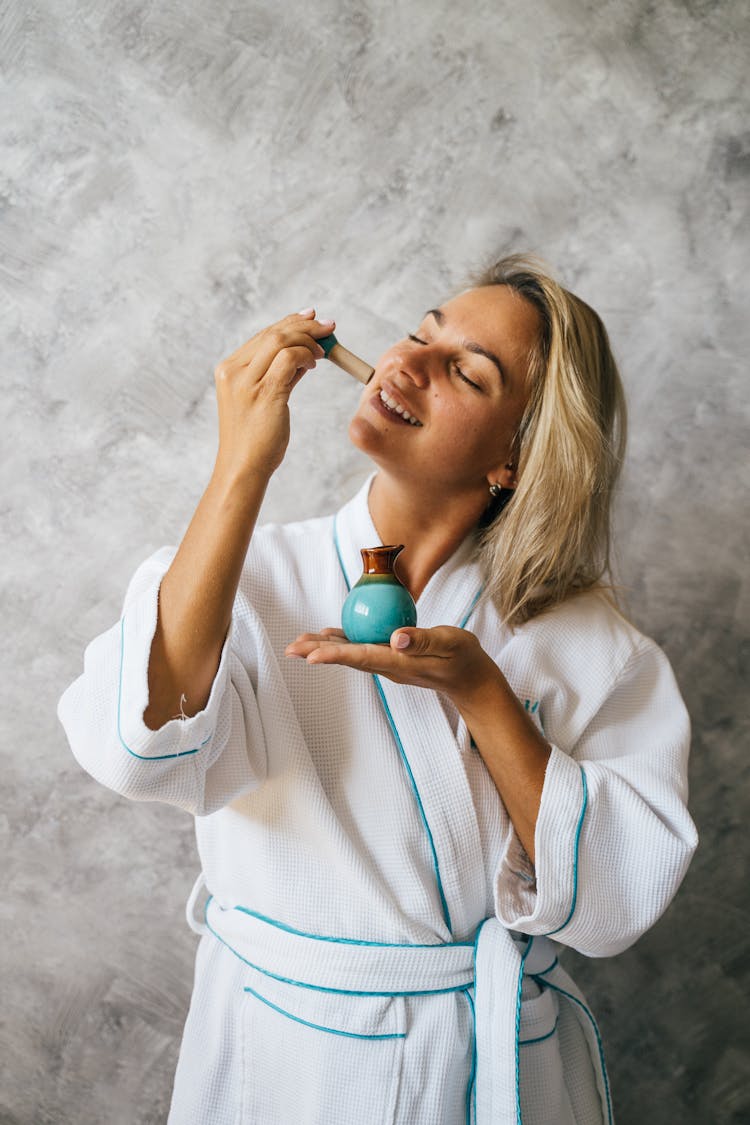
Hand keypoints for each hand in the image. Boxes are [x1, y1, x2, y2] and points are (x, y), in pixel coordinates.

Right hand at [212, 308, 334, 482]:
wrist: (243, 468)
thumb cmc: (255, 440)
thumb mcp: (263, 400)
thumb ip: (280, 375)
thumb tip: (305, 355)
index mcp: (228, 370)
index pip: (262, 336)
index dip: (289, 323)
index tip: (311, 318)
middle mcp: (233, 371)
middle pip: (272, 334)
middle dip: (304, 325)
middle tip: (328, 326)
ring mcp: (246, 382)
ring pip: (280, 341)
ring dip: (308, 340)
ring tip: (325, 349)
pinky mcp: (264, 393)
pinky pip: (290, 360)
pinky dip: (306, 355)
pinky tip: (315, 364)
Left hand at [284, 625, 496, 705]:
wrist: (470, 679)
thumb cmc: (464, 658)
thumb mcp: (451, 643)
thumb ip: (425, 640)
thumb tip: (397, 638)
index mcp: (401, 663)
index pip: (363, 657)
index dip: (336, 655)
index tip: (311, 657)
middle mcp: (389, 666)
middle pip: (348, 658)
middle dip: (318, 653)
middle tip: (289, 649)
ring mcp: (388, 664)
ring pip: (350, 655)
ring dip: (323, 649)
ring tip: (297, 645)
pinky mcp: (390, 659)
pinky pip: (360, 650)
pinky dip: (342, 643)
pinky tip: (328, 635)